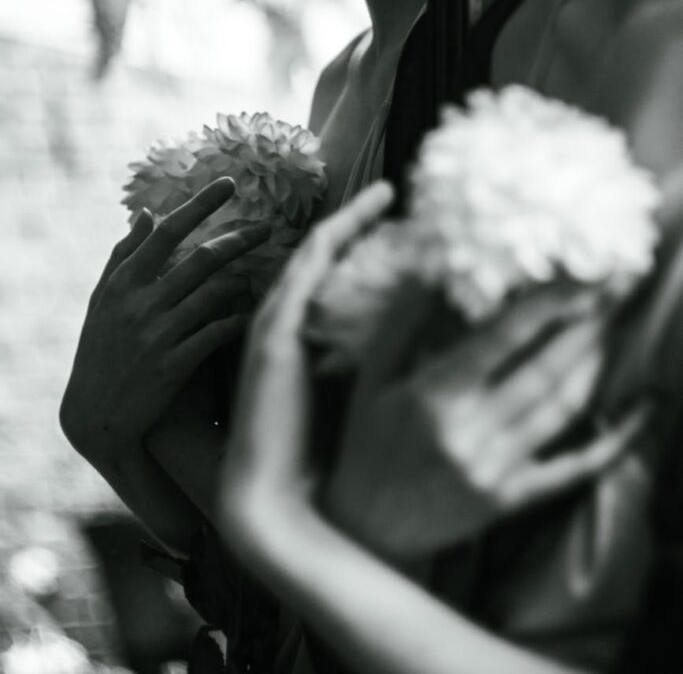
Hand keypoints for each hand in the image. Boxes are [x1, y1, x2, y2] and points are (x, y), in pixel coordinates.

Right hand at [60, 178, 270, 471]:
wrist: (96, 417)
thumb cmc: (100, 350)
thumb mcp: (102, 301)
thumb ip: (124, 255)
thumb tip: (147, 213)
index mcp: (123, 282)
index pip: (168, 231)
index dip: (201, 204)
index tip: (229, 184)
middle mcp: (141, 303)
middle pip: (201, 259)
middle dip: (238, 239)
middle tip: (266, 228)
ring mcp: (158, 334)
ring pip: (213, 294)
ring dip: (240, 281)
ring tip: (254, 276)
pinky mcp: (174, 365)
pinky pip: (216, 334)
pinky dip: (236, 319)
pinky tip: (249, 313)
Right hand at [219, 182, 394, 538]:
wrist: (272, 499)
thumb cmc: (312, 459)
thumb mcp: (345, 396)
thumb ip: (361, 359)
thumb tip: (418, 339)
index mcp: (295, 336)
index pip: (326, 272)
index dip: (355, 239)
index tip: (394, 217)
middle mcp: (281, 321)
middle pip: (319, 254)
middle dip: (353, 220)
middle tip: (389, 193)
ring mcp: (274, 323)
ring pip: (315, 254)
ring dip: (349, 220)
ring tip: (384, 195)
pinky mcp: (275, 332)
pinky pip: (308, 269)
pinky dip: (336, 237)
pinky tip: (367, 215)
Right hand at [323, 284, 646, 560]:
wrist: (365, 530)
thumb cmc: (365, 445)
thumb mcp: (371, 379)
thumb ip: (403, 324)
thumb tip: (433, 271)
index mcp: (434, 398)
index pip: (502, 340)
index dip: (546, 305)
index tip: (578, 277)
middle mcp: (471, 434)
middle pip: (543, 371)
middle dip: (584, 325)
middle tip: (614, 287)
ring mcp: (496, 470)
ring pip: (561, 410)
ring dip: (593, 363)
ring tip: (612, 326)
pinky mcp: (512, 499)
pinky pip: (571, 469)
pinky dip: (610, 443)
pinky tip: (639, 415)